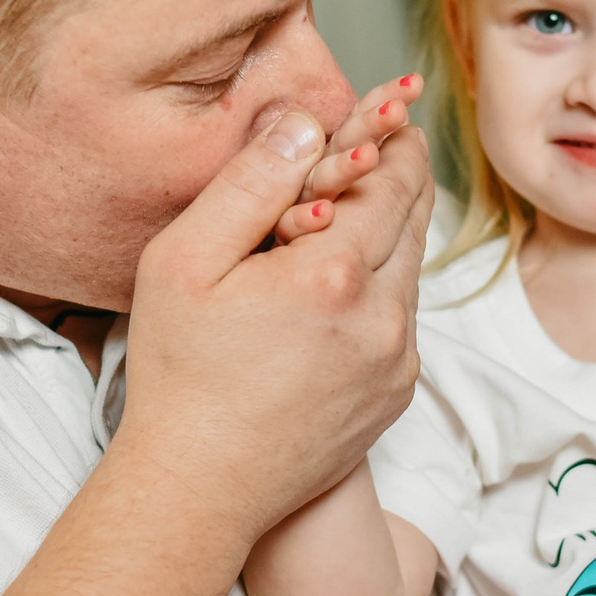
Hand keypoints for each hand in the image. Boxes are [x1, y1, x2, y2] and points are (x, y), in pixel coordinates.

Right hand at [118, 103, 432, 539]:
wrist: (201, 489)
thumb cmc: (179, 373)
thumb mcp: (185, 261)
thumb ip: (250, 183)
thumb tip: (305, 123)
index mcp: (336, 275)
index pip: (393, 179)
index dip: (393, 136)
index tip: (394, 106)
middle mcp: (385, 319)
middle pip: (416, 218)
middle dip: (403, 171)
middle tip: (394, 134)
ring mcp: (398, 362)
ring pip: (413, 268)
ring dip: (395, 229)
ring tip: (367, 197)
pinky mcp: (396, 394)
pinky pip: (403, 318)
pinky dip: (385, 285)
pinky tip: (347, 277)